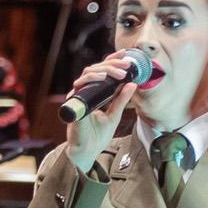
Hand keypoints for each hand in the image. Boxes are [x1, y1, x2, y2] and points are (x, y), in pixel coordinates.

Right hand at [64, 51, 142, 171]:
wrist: (87, 151)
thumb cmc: (98, 135)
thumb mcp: (114, 115)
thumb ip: (121, 100)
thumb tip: (133, 84)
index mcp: (95, 93)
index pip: (103, 72)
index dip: (113, 61)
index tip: (127, 56)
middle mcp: (86, 91)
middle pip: (97, 68)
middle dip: (113, 64)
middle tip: (127, 64)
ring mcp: (79, 95)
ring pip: (89, 73)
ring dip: (105, 69)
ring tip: (120, 72)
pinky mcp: (75, 101)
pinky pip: (81, 85)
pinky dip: (92, 79)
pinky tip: (102, 77)